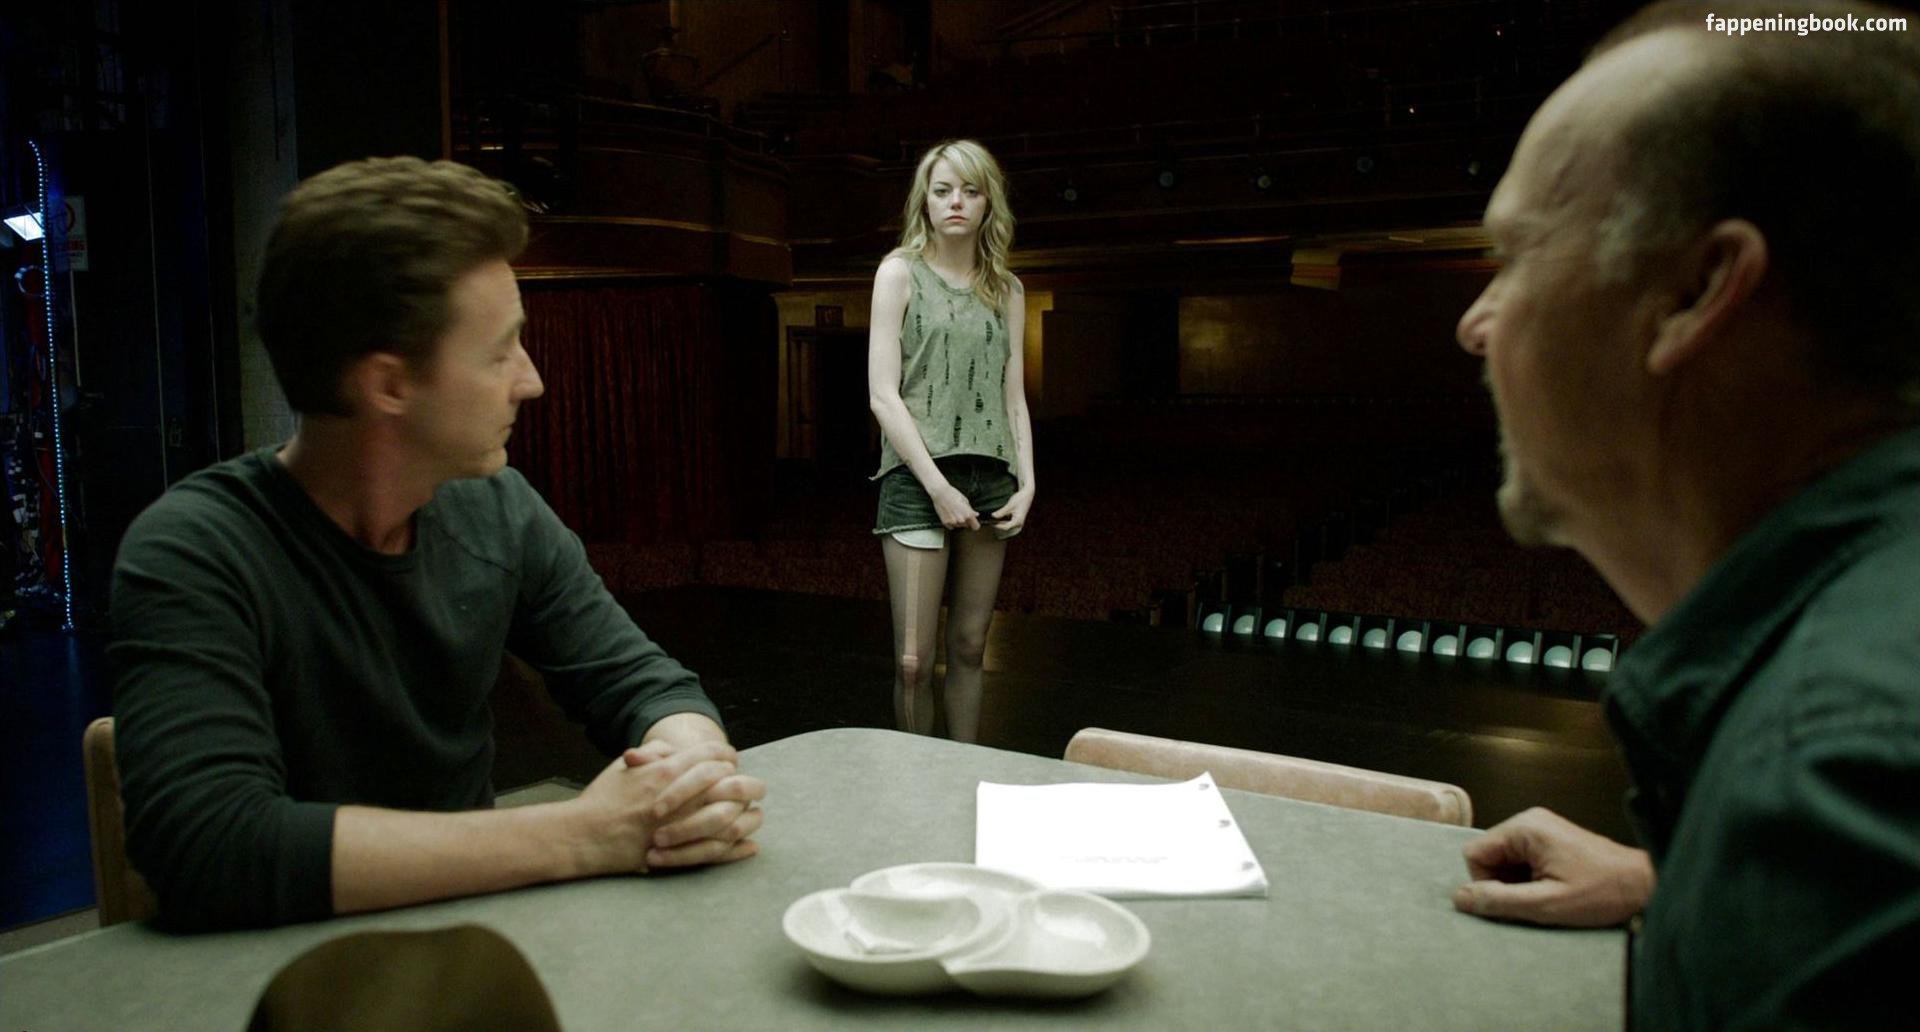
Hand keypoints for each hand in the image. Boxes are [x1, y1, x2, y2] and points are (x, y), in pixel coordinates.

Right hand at [569, 740, 738, 875]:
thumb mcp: (624, 766)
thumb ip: (652, 753)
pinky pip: (720, 850)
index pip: (712, 755)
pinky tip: (750, 844)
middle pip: (729, 782)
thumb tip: (673, 749)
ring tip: (748, 812)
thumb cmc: (602, 799)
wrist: (583, 836)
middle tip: (746, 783)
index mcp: (666, 771)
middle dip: (743, 781)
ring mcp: (681, 826)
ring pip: (731, 816)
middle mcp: (679, 796)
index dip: (726, 755)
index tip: (731, 760)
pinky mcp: (679, 852)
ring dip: (745, 812)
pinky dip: (738, 848)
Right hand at [929, 482, 978, 529]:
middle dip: (966, 520)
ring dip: (958, 521)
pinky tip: (949, 514)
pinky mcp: (945, 523)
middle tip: (961, 512)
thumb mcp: (965, 500)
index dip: (975, 524)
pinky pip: (951, 526)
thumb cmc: (953, 494)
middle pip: (967, 525)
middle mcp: (961, 520)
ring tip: (954, 511)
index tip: (974, 522)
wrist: (940, 493)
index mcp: (968, 514)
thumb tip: (976, 514)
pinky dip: (951, 522)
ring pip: (959, 526)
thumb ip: (971, 510)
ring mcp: (953, 522)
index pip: (976, 526)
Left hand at [988, 487, 1033, 535]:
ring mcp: (1019, 521)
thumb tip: (993, 516)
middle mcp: (1019, 523)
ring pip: (1008, 525)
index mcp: (1017, 521)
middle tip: (990, 522)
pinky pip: (1010, 522)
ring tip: (993, 520)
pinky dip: (1004, 520)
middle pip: (1007, 527)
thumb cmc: (1019, 499)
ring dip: (1001, 523)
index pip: (1006, 527)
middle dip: (999, 525)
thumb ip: (1001, 512)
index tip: (991, 523)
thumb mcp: (1009, 505)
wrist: (1028, 494)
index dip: (997, 526)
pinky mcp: (1018, 518)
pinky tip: (999, 517)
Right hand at [1452, 807, 1653, 926]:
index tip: (1516, 900)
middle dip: (1504, 883)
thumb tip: (1459, 897)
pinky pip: (1523, 859)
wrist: (1645, 886)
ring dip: (1519, 883)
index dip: (1487, 883)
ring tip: (1549, 895)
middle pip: (1489, 855)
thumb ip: (1499, 900)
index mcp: (1525, 828)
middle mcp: (1530, 820)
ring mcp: (1542, 828)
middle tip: (1536, 900)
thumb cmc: (1602, 893)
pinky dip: (1531, 878)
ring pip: (1506, 860)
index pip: (1475, 854)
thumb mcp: (1546, 904)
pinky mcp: (1552, 838)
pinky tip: (1554, 889)